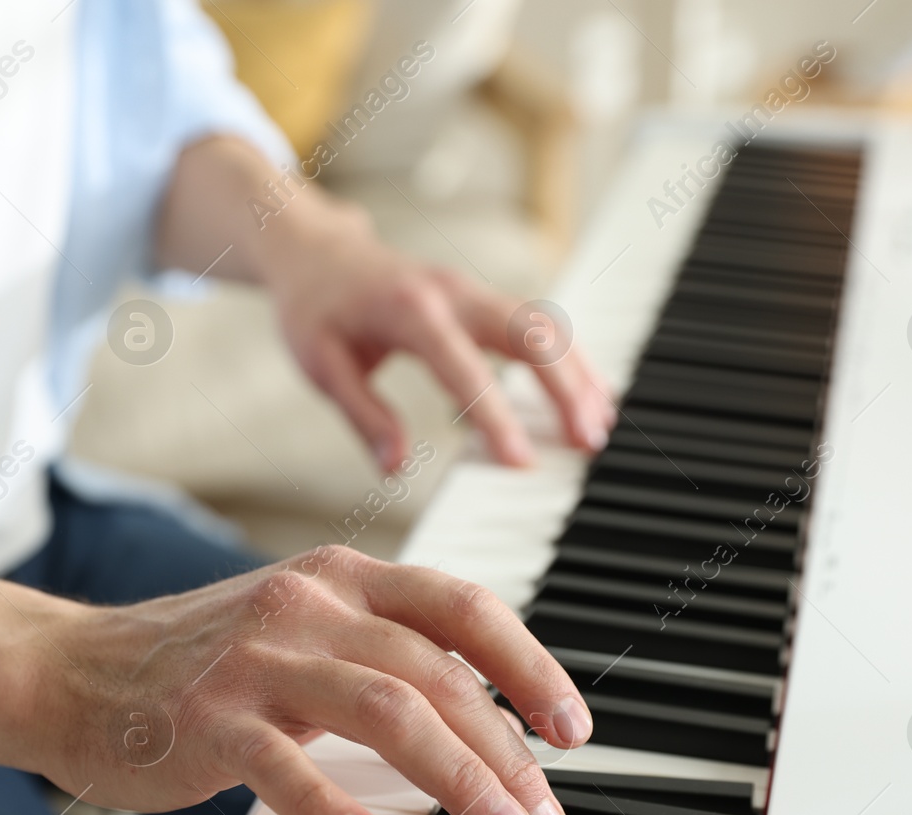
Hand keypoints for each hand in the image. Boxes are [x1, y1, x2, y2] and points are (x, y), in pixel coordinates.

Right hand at [29, 546, 593, 814]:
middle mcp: (307, 604)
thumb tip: (487, 718)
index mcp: (342, 578)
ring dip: (457, 776)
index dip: (530, 666)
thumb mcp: (303, 632)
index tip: (572, 729)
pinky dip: (328, 804)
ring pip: (385, 707)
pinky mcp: (205, 717)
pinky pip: (279, 761)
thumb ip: (382, 654)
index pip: (462, 608)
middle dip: (506, 750)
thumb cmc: (199, 663)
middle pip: (437, 670)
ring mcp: (255, 658)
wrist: (68, 670)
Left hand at [262, 202, 615, 469]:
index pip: (464, 368)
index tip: (519, 461)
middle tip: (585, 442)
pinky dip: (567, 357)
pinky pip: (536, 323)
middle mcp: (452, 292)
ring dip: (576, 373)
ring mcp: (472, 290)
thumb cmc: (315, 308)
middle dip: (564, 387)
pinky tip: (586, 393)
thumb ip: (363, 415)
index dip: (496, 417)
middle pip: (528, 332)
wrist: (316, 252)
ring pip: (544, 324)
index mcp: (409, 310)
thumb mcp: (322, 365)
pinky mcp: (480, 298)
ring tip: (596, 426)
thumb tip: (396, 466)